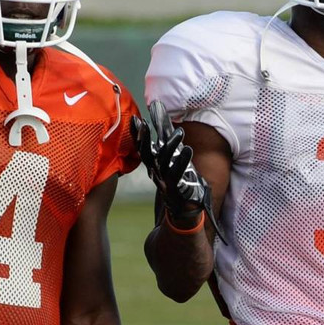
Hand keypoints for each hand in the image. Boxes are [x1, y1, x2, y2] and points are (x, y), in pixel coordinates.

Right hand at [130, 102, 213, 231]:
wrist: (183, 209)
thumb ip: (164, 137)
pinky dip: (183, 161)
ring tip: (180, 132)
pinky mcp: (177, 188)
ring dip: (171, 146)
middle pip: (147, 155)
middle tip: (144, 124)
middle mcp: (156, 173)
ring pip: (165, 162)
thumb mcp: (170, 157)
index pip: (142, 148)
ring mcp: (165, 181)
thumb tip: (158, 115)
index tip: (135, 119)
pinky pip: (178, 174)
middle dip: (144, 139)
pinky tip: (188, 149)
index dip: (137, 135)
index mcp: (153, 165)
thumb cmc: (177, 179)